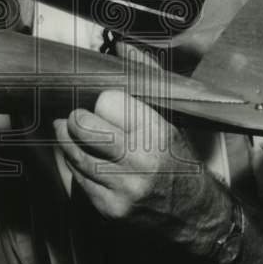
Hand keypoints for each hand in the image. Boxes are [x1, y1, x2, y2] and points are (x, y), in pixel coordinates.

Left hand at [53, 85, 232, 247]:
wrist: (195, 216)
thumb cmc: (180, 162)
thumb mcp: (170, 118)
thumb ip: (146, 79)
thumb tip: (122, 47)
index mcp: (157, 133)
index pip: (107, 102)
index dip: (102, 101)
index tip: (102, 103)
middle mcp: (140, 161)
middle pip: (84, 127)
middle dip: (74, 119)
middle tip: (75, 116)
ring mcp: (123, 188)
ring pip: (75, 154)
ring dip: (67, 140)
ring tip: (69, 132)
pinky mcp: (110, 209)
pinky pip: (77, 179)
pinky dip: (74, 165)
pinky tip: (80, 157)